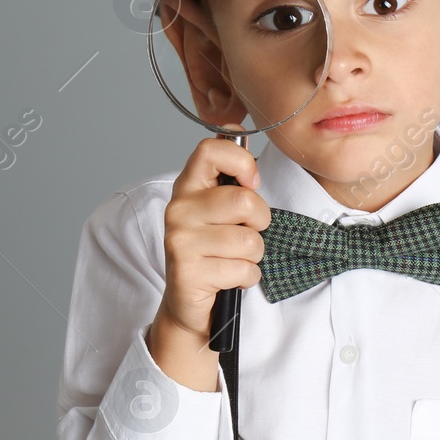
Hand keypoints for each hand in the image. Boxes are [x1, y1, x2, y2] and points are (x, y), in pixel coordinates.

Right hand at [147, 126, 270, 389]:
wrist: (188, 304)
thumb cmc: (213, 251)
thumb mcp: (219, 208)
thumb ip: (231, 177)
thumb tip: (242, 136)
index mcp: (188, 186)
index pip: (211, 150)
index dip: (242, 163)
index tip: (251, 183)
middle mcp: (179, 209)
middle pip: (244, 201)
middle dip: (260, 221)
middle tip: (247, 232)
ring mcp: (180, 241)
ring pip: (249, 240)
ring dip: (253, 255)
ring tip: (235, 259)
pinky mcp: (188, 272)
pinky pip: (243, 270)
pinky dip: (246, 278)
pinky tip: (229, 278)